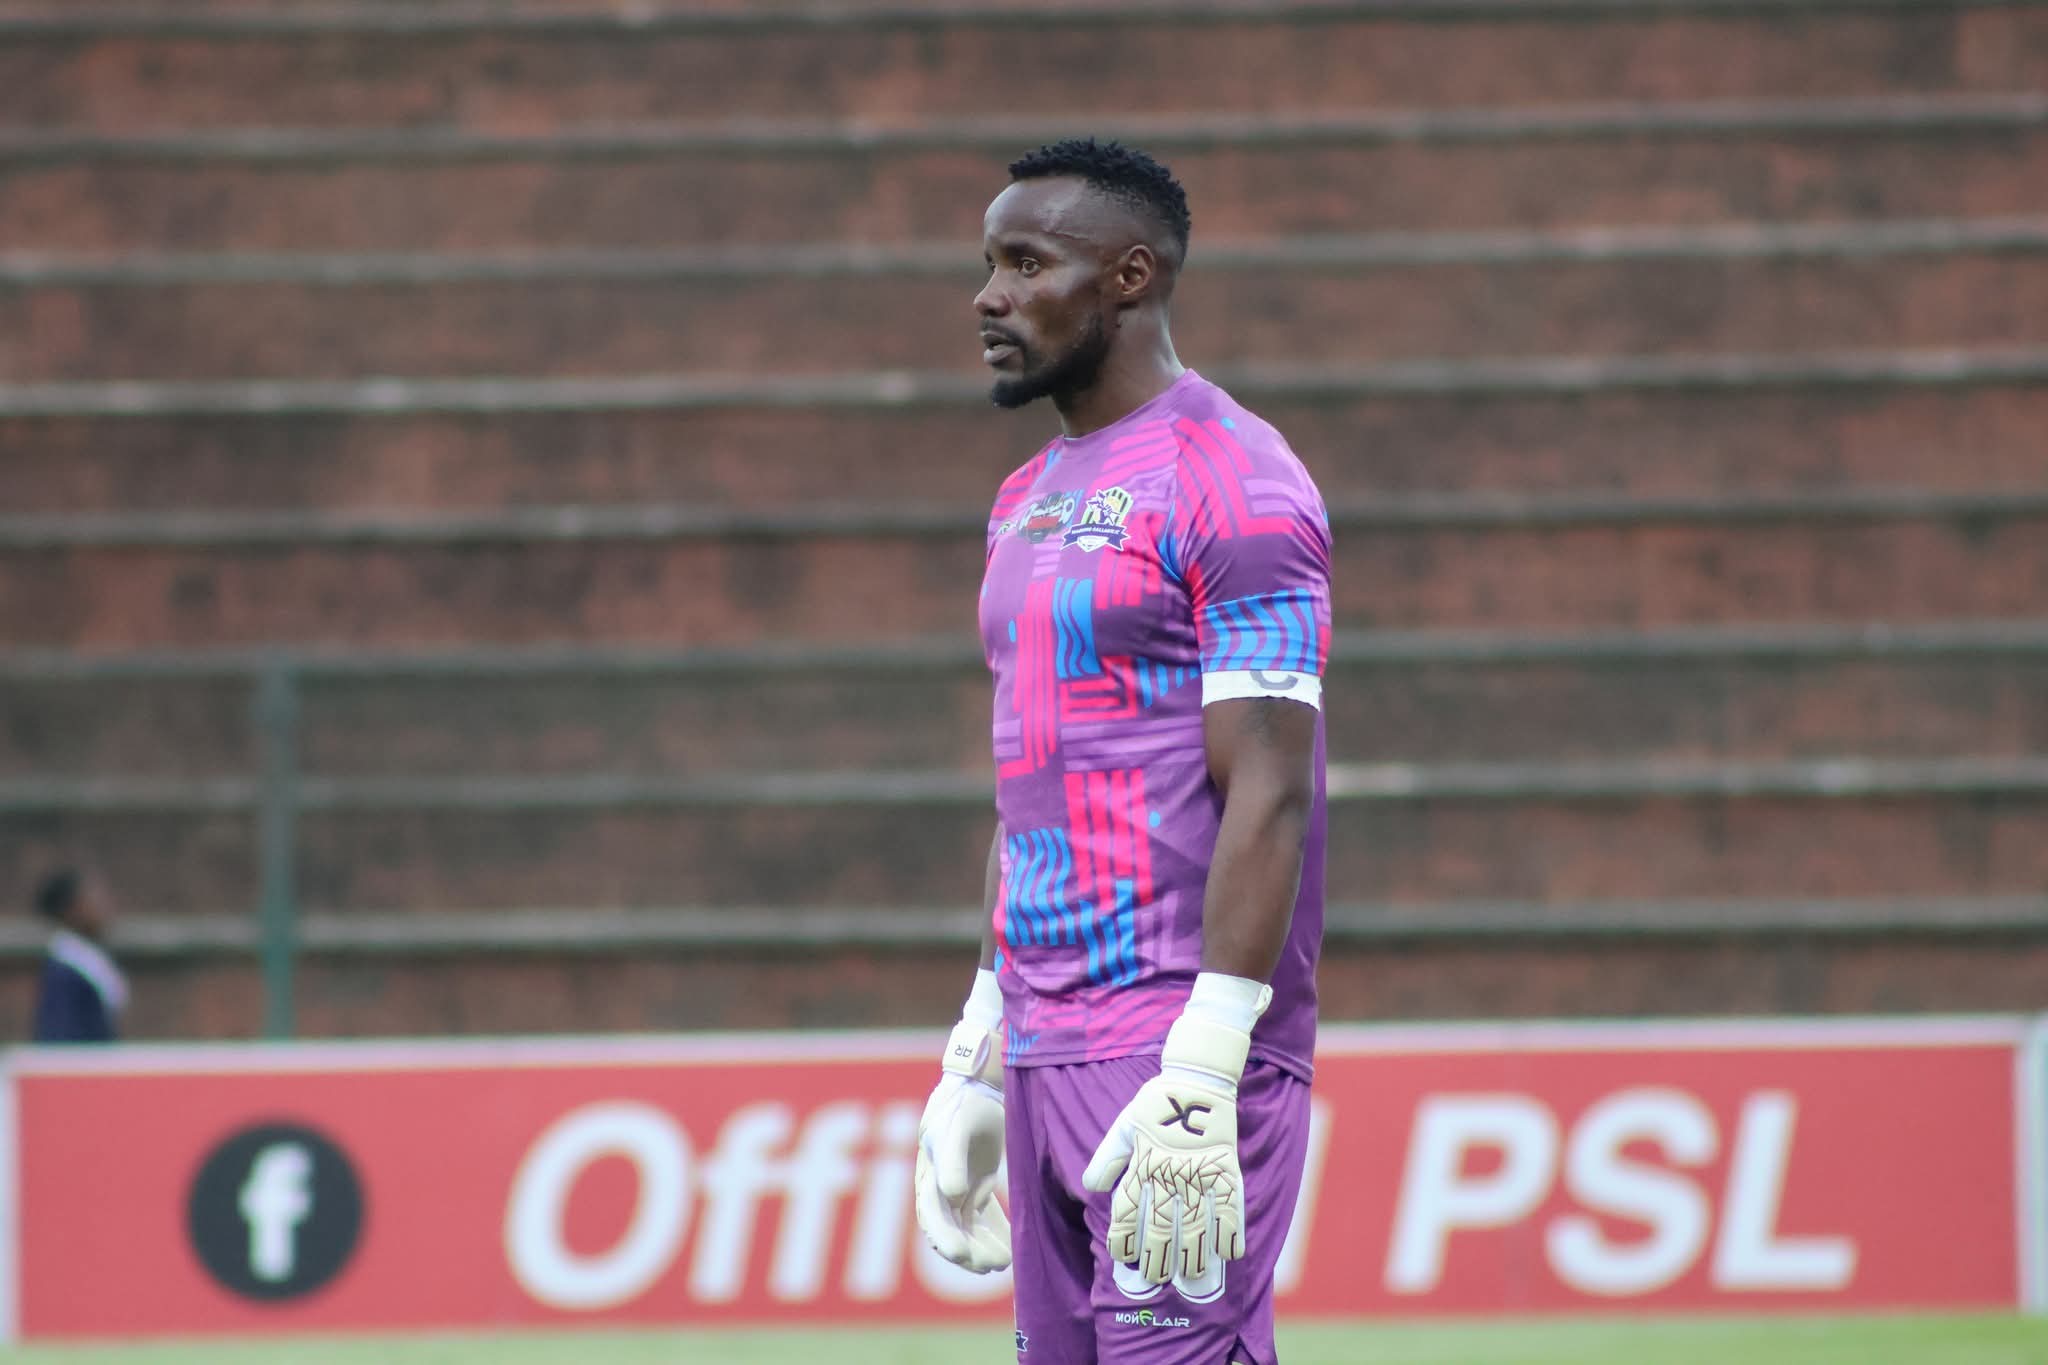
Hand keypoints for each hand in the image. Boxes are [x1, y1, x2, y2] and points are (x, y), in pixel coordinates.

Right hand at [913, 1020, 1010, 1271]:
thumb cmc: (968, 1101)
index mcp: (928, 1171)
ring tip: (1003, 1262)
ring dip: (981, 1245)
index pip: (930, 1213)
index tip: (961, 1255)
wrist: (982, 1082)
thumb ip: (952, 1158)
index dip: (943, 1236)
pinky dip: (993, 1231)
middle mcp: (938, 1183)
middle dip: (966, 1249)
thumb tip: (950, 1194)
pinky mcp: (975, 1183)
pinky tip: (1009, 1247)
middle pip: (947, 1226)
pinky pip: (980, 1215)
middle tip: (992, 1264)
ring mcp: (957, 1185)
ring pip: (965, 1226)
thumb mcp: (958, 1125)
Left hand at [1082, 976, 1269, 1283]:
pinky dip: (1231, 1230)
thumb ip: (1109, 1158)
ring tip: (1190, 1277)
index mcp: (1141, 1162)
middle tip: (1156, 1278)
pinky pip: (1231, 1205)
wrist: (1196, 1077)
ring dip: (1192, 1252)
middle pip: (1160, 1223)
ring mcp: (1198, 1171)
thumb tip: (1090, 1187)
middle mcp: (1168, 1172)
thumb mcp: (1125, 1125)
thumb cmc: (1157, 1102)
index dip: (1124, 1236)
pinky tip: (1230, 1253)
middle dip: (1156, 1254)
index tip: (1123, 1259)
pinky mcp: (1225, 1166)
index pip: (1128, 1208)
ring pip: (1194, 1221)